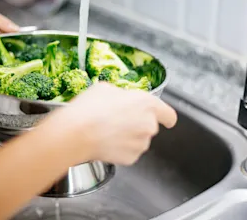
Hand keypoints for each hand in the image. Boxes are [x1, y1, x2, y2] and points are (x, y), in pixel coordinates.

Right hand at [40, 83, 177, 165]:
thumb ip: (121, 95)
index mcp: (147, 104)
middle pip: (150, 127)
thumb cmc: (90, 107)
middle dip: (137, 125)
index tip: (166, 120)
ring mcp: (141, 144)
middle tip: (118, 121)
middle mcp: (149, 125)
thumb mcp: (105, 88)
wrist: (77, 133)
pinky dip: (120, 150)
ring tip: (108, 132)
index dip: (166, 117)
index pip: (169, 114)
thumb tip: (119, 99)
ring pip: (139, 141)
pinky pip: (129, 153)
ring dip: (128, 137)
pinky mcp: (131, 158)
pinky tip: (106, 143)